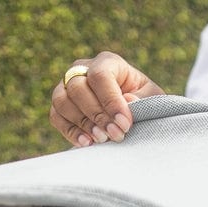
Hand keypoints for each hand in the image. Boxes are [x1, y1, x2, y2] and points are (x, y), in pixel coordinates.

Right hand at [49, 51, 164, 147]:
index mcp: (107, 62)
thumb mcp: (151, 98)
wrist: (127, 115)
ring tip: (102, 140)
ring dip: (82, 123)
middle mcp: (82, 69)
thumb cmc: (141, 102)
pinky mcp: (60, 106)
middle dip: (97, 115)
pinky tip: (87, 143)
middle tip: (115, 135)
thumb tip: (127, 101)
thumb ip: (144, 99)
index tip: (124, 124)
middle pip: (78, 87)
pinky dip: (70, 131)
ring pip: (62, 101)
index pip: (100, 75)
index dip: (110, 101)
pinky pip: (56, 117)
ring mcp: (67, 86)